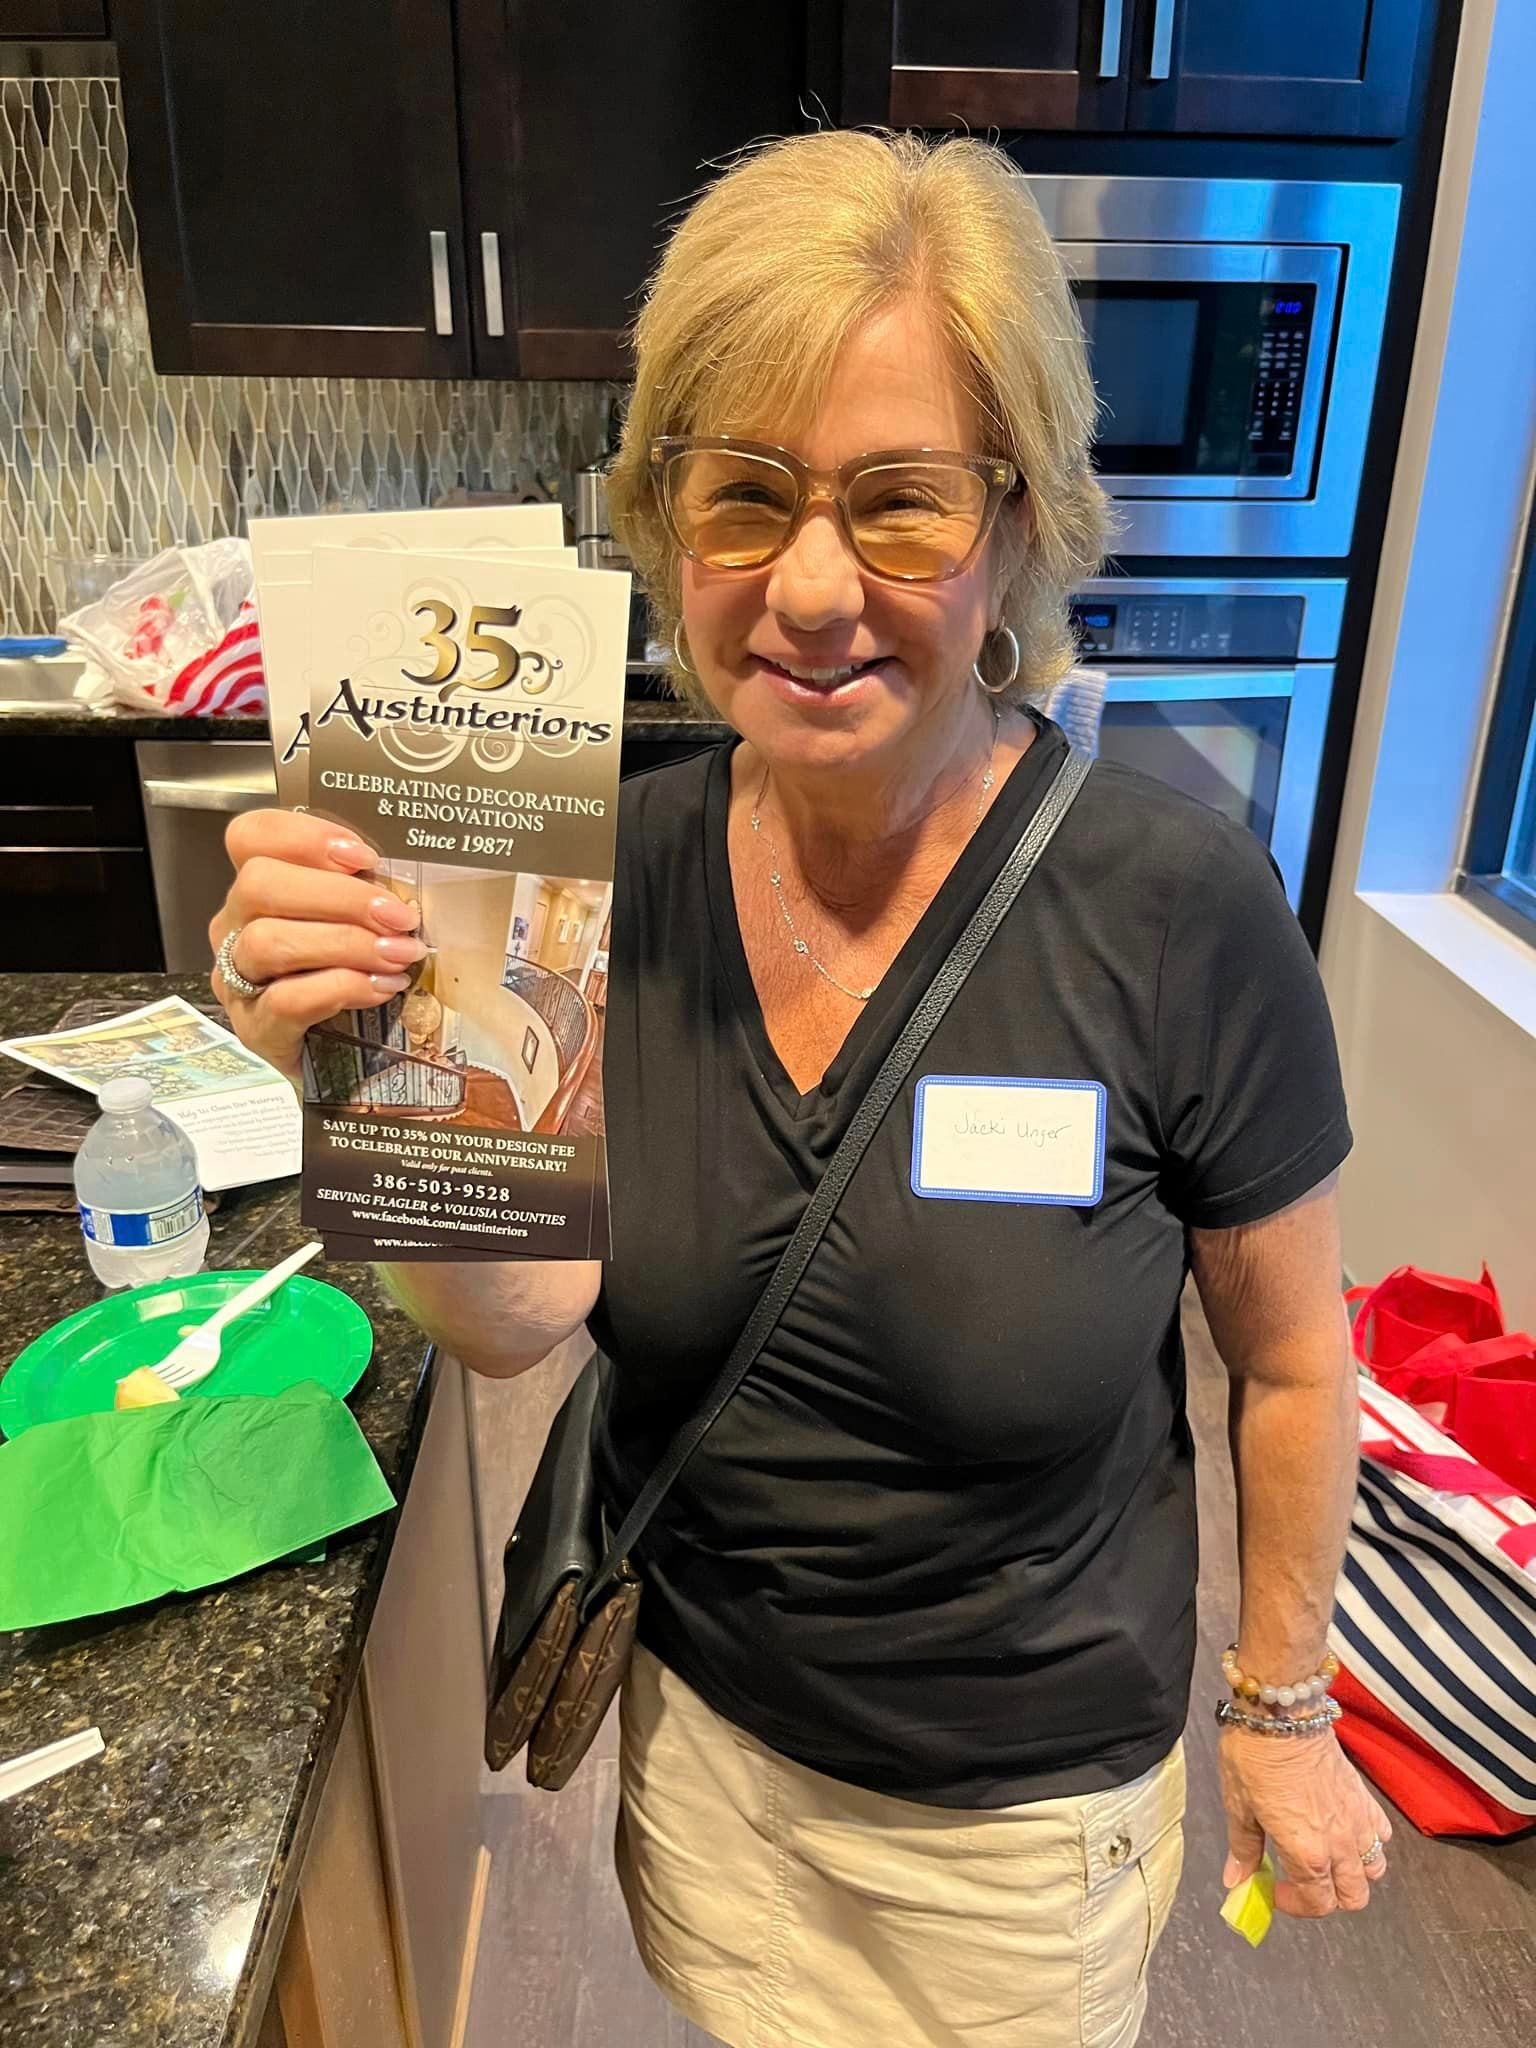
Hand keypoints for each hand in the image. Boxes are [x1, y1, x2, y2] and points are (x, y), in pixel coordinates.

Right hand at [209, 810, 425, 1078]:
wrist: (333, 1067)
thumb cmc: (347, 981)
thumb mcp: (356, 929)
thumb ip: (366, 900)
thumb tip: (407, 889)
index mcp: (260, 890)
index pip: (251, 837)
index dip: (303, 836)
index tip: (364, 856)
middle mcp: (235, 927)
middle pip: (260, 885)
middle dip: (339, 896)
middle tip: (399, 916)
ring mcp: (239, 980)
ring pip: (268, 941)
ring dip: (345, 943)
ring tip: (399, 955)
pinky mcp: (255, 1029)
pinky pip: (286, 999)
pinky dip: (340, 987)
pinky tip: (380, 988)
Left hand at [1219, 1727, 1391, 1916]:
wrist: (1282, 1711)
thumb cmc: (1256, 1755)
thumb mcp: (1238, 1805)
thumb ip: (1243, 1849)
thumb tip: (1237, 1881)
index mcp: (1307, 1853)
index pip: (1316, 1903)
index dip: (1295, 1906)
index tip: (1275, 1890)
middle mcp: (1340, 1844)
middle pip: (1353, 1897)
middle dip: (1327, 1898)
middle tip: (1300, 1880)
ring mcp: (1358, 1821)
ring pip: (1374, 1871)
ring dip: (1353, 1875)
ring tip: (1326, 1859)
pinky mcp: (1365, 1798)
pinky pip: (1381, 1836)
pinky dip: (1369, 1843)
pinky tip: (1344, 1831)